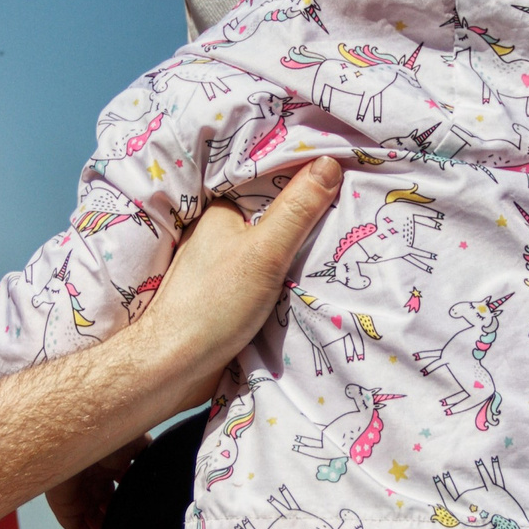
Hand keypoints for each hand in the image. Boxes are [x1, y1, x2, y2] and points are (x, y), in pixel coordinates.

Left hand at [45, 438, 144, 528]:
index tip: (150, 516)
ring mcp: (78, 495)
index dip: (136, 502)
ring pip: (94, 522)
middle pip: (108, 507)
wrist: (79, 436)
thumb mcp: (138, 442)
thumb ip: (150, 456)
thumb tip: (164, 472)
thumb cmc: (109, 435)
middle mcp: (93, 480)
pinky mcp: (65, 508)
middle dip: (122, 520)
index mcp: (110, 464)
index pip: (124, 488)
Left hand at [135, 159, 342, 409]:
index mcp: (221, 210)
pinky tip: (310, 277)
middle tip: (353, 209)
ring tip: (343, 240)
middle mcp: (218, 233)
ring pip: (268, 248)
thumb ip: (296, 210)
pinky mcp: (224, 294)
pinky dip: (284, 276)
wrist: (175, 367)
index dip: (305, 178)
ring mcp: (220, 265)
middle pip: (272, 216)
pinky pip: (263, 275)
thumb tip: (329, 162)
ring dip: (297, 250)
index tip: (344, 175)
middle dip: (306, 217)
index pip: (270, 181)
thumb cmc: (214, 304)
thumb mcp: (264, 252)